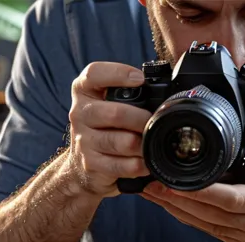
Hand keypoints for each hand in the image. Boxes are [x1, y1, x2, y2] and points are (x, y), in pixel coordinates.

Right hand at [66, 62, 151, 196]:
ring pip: (122, 142)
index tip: (140, 79)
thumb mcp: (108, 102)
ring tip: (151, 142)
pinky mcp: (90, 163)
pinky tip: (144, 161)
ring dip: (143, 144)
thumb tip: (164, 90)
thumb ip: (127, 92)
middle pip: (115, 113)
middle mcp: (80, 112)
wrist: (81, 163)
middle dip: (141, 119)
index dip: (118, 74)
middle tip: (154, 121)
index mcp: (84, 90)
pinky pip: (121, 165)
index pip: (94, 74)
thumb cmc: (104, 126)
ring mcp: (83, 139)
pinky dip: (138, 165)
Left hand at [141, 144, 244, 241]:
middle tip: (151, 183)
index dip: (204, 192)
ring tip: (149, 191)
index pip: (232, 199)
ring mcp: (240, 236)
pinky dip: (183, 216)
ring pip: (201, 222)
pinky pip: (204, 228)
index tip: (180, 182)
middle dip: (176, 198)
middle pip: (207, 212)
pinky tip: (167, 205)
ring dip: (173, 207)